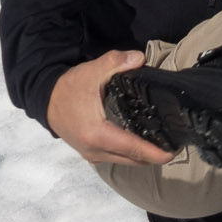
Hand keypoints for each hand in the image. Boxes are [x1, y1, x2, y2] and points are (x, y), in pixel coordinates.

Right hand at [46, 51, 175, 165]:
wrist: (45, 100)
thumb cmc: (68, 88)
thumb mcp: (92, 71)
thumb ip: (116, 63)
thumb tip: (140, 59)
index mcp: (98, 134)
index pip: (135, 149)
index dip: (158, 153)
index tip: (176, 149)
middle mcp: (96, 150)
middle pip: (135, 160)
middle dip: (156, 155)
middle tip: (175, 142)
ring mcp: (92, 155)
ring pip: (126, 161)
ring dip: (144, 155)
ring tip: (162, 141)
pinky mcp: (90, 154)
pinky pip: (117, 158)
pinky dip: (131, 153)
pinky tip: (142, 139)